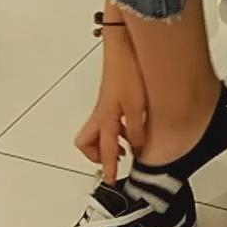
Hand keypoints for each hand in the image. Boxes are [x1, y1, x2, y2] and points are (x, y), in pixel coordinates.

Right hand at [75, 28, 147, 182]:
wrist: (123, 44)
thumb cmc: (130, 72)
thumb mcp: (139, 107)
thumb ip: (137, 130)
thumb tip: (136, 149)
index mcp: (106, 119)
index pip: (106, 151)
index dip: (109, 169)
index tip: (111, 181)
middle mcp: (101, 113)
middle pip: (87, 142)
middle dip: (97, 155)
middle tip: (114, 161)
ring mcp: (103, 104)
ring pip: (96, 130)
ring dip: (108, 141)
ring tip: (127, 145)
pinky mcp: (109, 96)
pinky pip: (106, 119)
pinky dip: (116, 127)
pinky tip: (131, 124)